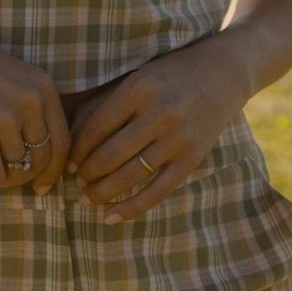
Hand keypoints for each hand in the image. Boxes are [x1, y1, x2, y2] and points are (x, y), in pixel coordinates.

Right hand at [0, 30, 72, 193]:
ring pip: (18, 170)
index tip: (42, 184)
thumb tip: (45, 160)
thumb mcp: (11, 78)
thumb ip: (31, 108)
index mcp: (43, 86)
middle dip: (27, 176)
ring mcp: (5, 117)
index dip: (54, 169)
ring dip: (4, 176)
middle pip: (42, 159)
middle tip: (10, 179)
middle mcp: (30, 100)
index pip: (62, 141)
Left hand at [67, 34, 251, 220]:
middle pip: (110, 155)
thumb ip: (105, 104)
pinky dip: (132, 208)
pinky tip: (111, 217)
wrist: (223, 73)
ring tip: (87, 199)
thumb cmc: (169, 74)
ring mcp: (178, 138)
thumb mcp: (136, 77)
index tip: (68, 162)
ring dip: (102, 192)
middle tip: (76, 183)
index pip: (96, 128)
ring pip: (130, 176)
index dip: (76, 150)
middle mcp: (159, 113)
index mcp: (139, 88)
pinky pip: (158, 191)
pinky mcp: (192, 158)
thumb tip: (71, 143)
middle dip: (86, 174)